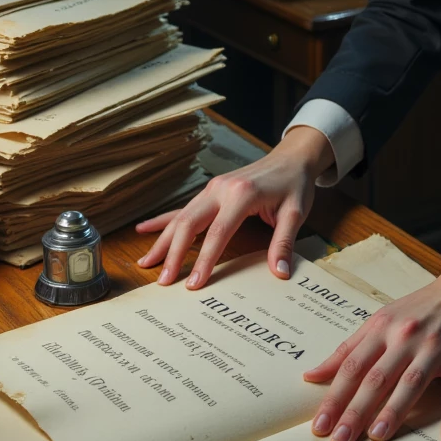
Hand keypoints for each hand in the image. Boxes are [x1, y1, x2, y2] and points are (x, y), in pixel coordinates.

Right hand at [134, 126, 333, 287]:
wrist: (292, 157)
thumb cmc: (295, 184)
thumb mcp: (295, 213)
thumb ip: (283, 242)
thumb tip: (279, 273)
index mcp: (242, 194)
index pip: (218, 232)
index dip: (204, 260)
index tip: (193, 283)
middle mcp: (221, 189)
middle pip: (189, 224)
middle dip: (173, 254)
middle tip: (163, 281)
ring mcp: (213, 188)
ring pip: (181, 217)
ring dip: (163, 241)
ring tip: (145, 263)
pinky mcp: (211, 190)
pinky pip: (184, 208)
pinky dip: (164, 220)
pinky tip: (144, 229)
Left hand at [302, 234, 440, 440]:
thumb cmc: (423, 307)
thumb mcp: (381, 320)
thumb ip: (348, 349)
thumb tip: (311, 375)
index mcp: (382, 329)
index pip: (352, 367)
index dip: (334, 397)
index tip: (320, 425)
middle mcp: (406, 338)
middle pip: (376, 377)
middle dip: (356, 410)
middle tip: (340, 439)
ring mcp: (436, 347)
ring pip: (411, 382)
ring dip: (394, 411)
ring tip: (377, 436)